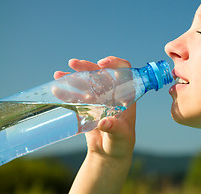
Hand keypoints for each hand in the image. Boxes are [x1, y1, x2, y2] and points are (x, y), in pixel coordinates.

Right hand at [55, 56, 135, 193]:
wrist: (108, 154)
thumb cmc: (121, 144)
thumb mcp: (120, 137)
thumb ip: (114, 129)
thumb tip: (105, 122)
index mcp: (125, 96)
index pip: (124, 72)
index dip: (115, 64)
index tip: (101, 64)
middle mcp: (112, 94)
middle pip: (100, 74)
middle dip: (87, 67)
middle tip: (73, 63)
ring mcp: (99, 99)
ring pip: (86, 83)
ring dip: (73, 77)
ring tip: (58, 74)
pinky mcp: (87, 107)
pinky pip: (76, 96)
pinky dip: (67, 92)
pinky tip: (57, 89)